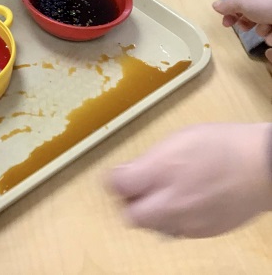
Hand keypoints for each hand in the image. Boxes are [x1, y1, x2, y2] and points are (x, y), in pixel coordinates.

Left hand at [108, 123, 271, 237]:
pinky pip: (174, 231)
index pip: (118, 186)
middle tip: (136, 188)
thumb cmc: (221, 145)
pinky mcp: (202, 232)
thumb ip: (149, 160)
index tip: (118, 174)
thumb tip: (128, 172)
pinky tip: (181, 203)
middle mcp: (172, 202)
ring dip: (149, 213)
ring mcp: (188, 222)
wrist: (261, 167)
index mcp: (163, 171)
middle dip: (128, 202)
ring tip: (161, 194)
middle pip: (131, 216)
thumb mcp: (178, 139)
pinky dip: (170, 220)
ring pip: (152, 227)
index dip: (114, 179)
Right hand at [213, 0, 271, 59]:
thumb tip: (214, 5)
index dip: (231, 13)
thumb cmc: (265, 2)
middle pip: (250, 14)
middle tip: (244, 29)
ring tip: (266, 29)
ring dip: (262, 30)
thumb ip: (228, 5)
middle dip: (246, 23)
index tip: (226, 24)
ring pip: (263, 25)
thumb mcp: (242, 1)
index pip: (239, 1)